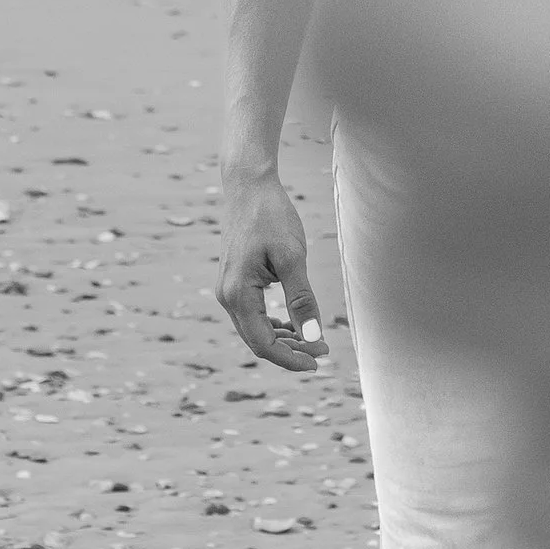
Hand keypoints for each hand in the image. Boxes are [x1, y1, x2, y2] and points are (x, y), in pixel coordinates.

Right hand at [216, 169, 328, 374]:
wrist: (249, 186)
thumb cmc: (271, 217)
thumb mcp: (292, 258)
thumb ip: (302, 300)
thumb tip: (312, 337)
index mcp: (238, 294)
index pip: (263, 344)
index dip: (291, 359)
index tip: (318, 362)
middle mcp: (227, 296)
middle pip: (257, 340)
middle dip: (290, 350)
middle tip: (323, 350)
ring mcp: (227, 289)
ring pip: (254, 329)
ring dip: (283, 338)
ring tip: (313, 339)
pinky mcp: (234, 281)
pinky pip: (251, 314)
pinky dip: (272, 323)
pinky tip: (293, 323)